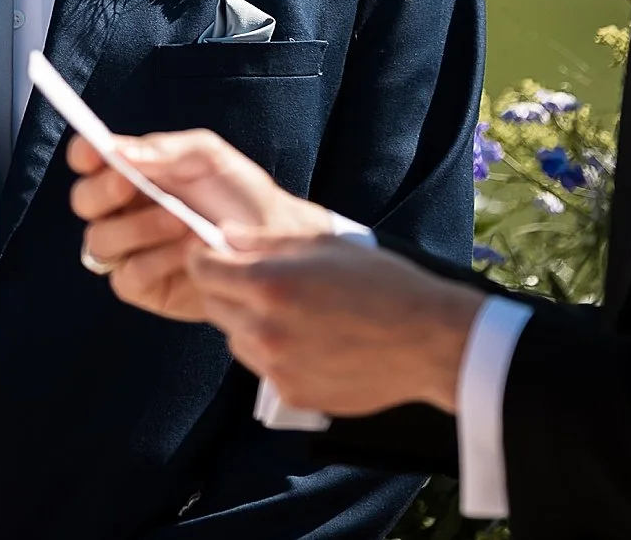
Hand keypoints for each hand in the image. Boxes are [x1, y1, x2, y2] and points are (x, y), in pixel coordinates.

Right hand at [65, 129, 330, 321]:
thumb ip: (162, 150)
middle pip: (83, 200)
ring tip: (184, 222)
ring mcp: (128, 250)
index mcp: (130, 172)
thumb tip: (116, 152)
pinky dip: (157, 261)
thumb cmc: (239, 193)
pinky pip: (127, 275)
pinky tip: (190, 252)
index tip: (95, 152)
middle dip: (104, 191)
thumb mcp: (207, 157)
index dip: (84, 154)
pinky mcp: (142, 287)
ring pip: (100, 241)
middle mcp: (121, 210)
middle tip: (131, 184)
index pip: (87, 159)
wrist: (273, 242)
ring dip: (139, 228)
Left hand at [187, 235, 480, 416]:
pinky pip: (263, 369)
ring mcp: (275, 367)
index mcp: (268, 285)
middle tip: (262, 282)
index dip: (206, 257)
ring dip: (248, 324)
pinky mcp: (292, 394)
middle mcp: (263, 329)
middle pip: (213, 306)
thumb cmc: (381, 282)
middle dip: (227, 289)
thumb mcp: (323, 244)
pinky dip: (274, 355)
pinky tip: (310, 342)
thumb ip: (264, 240)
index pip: (202, 269)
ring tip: (293, 313)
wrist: (427, 340)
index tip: (218, 254)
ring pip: (235, 340)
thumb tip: (224, 236)